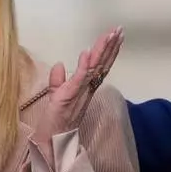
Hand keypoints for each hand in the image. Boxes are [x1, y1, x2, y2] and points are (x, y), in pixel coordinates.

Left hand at [32, 28, 123, 160]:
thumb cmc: (54, 121)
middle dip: (111, 47)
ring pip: (94, 68)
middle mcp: (86, 89)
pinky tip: (88, 53)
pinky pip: (78, 80)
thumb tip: (59, 64)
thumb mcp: (56, 96)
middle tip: (120, 30)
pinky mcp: (69, 97)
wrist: (50, 140)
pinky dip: (84, 66)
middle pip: (102, 65)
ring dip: (102, 51)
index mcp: (85, 88)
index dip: (108, 52)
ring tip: (111, 36)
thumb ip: (58, 80)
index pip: (99, 66)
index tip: (115, 36)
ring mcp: (79, 93)